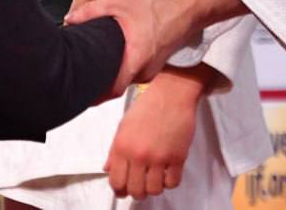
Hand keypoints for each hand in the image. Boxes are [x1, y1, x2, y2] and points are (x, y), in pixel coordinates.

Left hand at [67, 0, 247, 97]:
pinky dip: (125, 67)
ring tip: (98, 64)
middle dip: (100, 81)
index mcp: (136, 60)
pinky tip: (118, 54)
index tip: (80, 93)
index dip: (94, 94)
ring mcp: (151, 70)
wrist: (186, 9)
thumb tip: (70, 17)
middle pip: (116, 85)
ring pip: (126, 78)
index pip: (111, 90)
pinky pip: (135, 72)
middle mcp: (145, 71)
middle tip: (82, 77)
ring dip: (113, 73)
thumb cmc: (159, 7)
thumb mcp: (121, 4)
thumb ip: (92, 11)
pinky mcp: (155, 66)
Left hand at [104, 68, 207, 198]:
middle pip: (135, 190)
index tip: (123, 191)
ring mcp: (159, 157)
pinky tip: (168, 173)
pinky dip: (170, 182)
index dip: (119, 190)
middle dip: (137, 192)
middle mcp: (138, 154)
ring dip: (154, 188)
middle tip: (141, 186)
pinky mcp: (177, 157)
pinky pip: (172, 183)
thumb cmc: (149, 105)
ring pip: (154, 190)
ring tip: (155, 179)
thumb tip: (108, 168)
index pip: (116, 181)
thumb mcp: (124, 126)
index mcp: (122, 146)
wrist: (172, 93)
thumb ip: (114, 151)